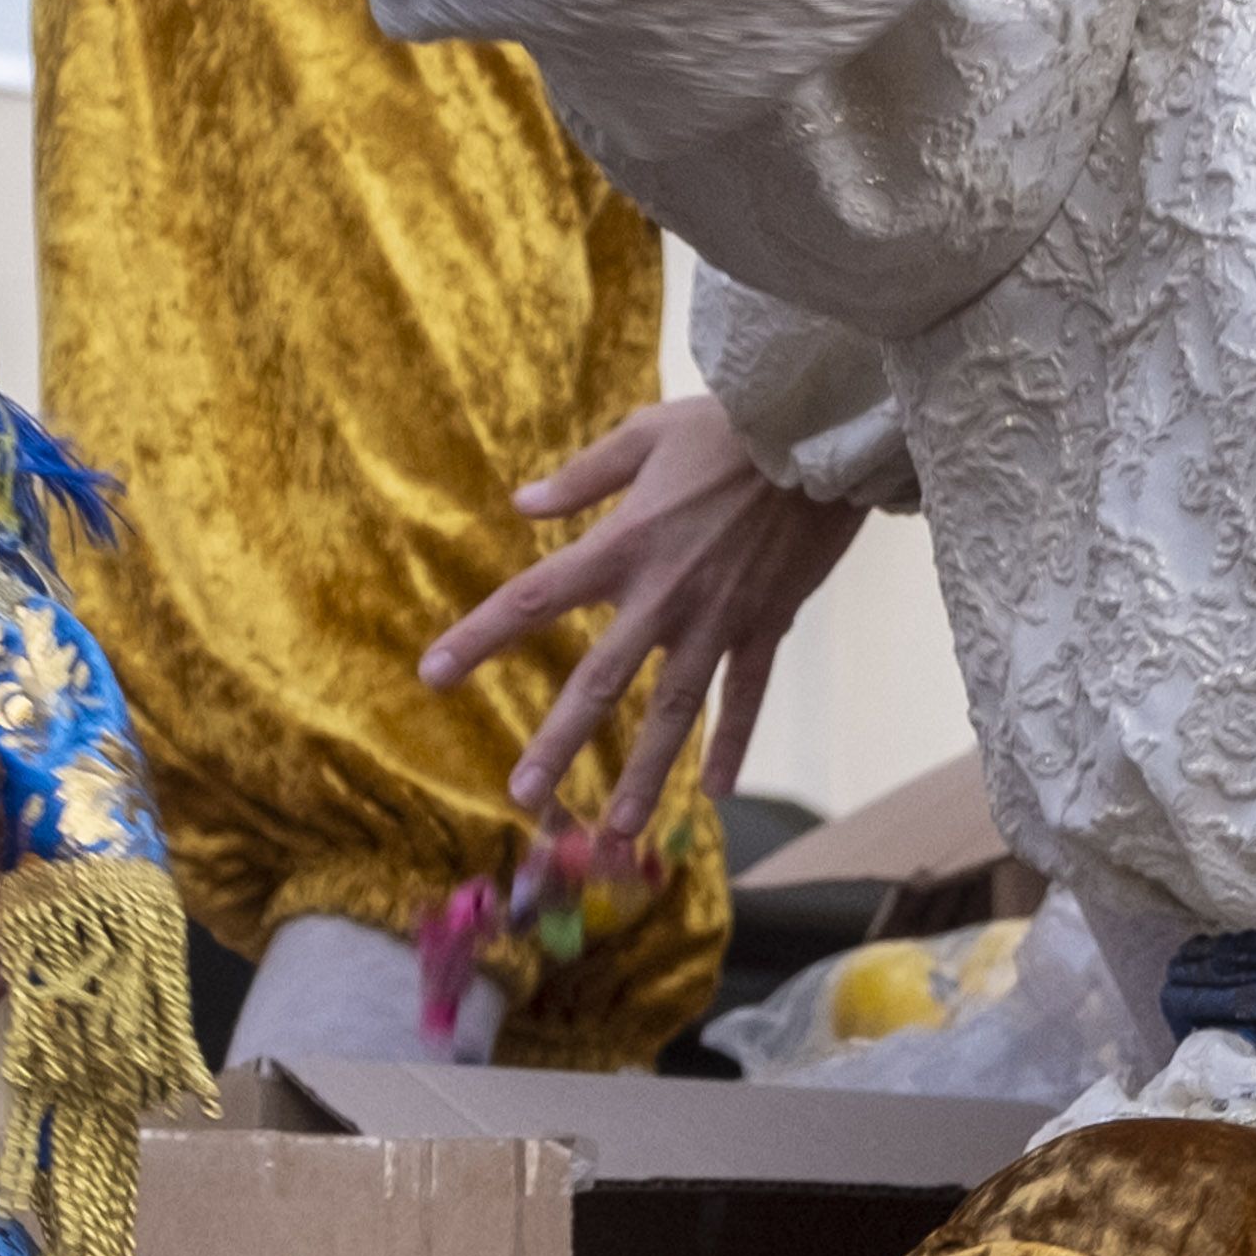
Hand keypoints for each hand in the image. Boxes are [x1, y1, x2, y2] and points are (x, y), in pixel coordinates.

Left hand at [424, 399, 872, 850]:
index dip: (479, 638)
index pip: (533, 599)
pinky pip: (746, 694)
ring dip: (647, 771)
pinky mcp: (766, 625)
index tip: (433, 676)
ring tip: (620, 828)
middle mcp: (663, 595)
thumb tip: (521, 505)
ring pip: (674, 709)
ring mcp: (718, 619)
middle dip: (559, 742)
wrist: (822, 436)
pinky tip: (716, 789)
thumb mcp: (646, 434)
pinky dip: (733, 741)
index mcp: (622, 545)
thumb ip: (581, 476)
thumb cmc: (731, 428)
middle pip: (600, 681)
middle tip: (524, 798)